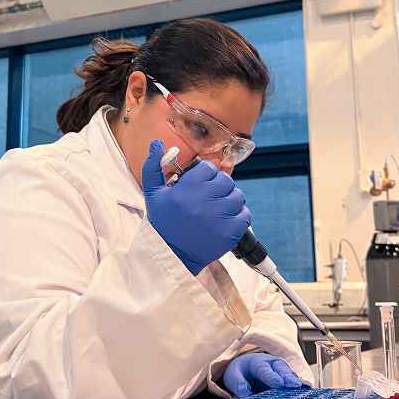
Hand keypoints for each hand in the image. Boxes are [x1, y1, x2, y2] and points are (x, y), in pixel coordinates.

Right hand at [141, 140, 250, 274]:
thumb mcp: (153, 193)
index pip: (209, 168)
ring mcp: (219, 217)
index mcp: (187, 188)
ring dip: (230, 201)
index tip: (200, 185)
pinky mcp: (230, 233)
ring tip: (217, 209)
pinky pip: (245, 215)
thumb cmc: (162, 223)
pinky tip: (225, 220)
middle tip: (209, 197)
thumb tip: (157, 142)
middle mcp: (204, 200)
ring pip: (238, 196)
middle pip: (225, 180)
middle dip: (219, 187)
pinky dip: (239, 216)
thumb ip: (154, 166)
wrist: (170, 255)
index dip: (205, 175)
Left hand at [224, 353, 303, 397]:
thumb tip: (244, 392)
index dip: (271, 377)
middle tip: (295, 385)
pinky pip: (296, 384)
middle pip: (282, 370)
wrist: (247, 370)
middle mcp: (273, 365)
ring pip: (292, 376)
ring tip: (306, 390)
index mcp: (258, 363)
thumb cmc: (241, 373)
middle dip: (289, 377)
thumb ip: (237, 383)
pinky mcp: (289, 381)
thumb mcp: (233, 376)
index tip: (278, 384)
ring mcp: (283, 372)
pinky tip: (310, 394)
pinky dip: (302, 388)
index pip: (264, 370)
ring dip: (298, 383)